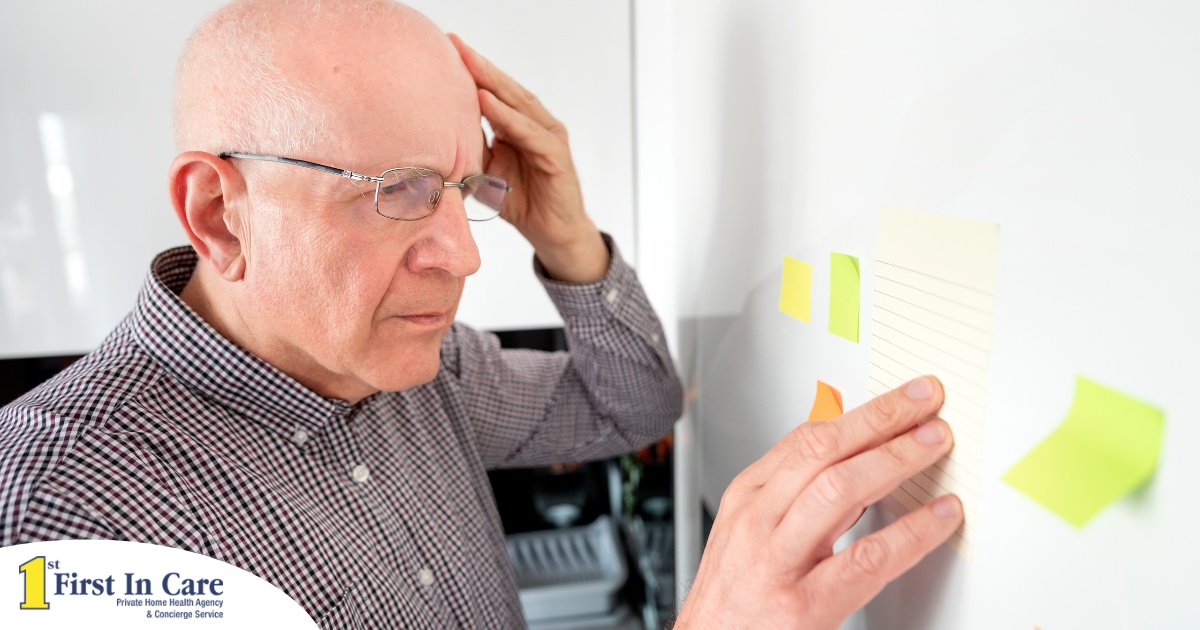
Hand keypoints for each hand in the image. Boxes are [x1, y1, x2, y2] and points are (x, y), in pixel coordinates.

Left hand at [450, 34, 608, 282]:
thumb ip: (471, 150)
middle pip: (506, 89)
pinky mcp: (556, 157)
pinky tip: (487, 101)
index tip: (446, 48)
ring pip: (519, 104)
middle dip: (480, 66)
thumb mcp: (486, 172)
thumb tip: (435, 139)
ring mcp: (548, 138)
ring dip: (492, 82)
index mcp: (518, 125)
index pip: (494, 91)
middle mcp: (536, 125)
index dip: (472, 71)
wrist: (551, 233)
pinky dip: (508, 117)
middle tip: (455, 44)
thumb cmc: (520, 201)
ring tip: (469, 63)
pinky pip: (530, 133)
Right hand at [675, 376, 962, 628]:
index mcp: (747, 498)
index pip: (806, 437)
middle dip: (881, 420)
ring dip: (896, 460)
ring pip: (840, 490)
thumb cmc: (734, 600)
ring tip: (934, 446)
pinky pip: (866, 559)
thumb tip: (855, 457)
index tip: (902, 399)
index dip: (863, 412)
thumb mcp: (752, 534)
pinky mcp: (801, 607)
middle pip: (823, 451)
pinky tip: (938, 518)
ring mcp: (776, 563)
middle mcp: (757, 523)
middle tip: (926, 405)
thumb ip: (797, 496)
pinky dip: (911, 533)